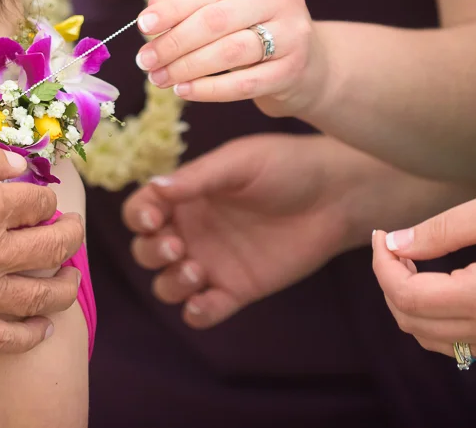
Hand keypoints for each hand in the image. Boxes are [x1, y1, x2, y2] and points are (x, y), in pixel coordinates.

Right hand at [0, 136, 85, 352]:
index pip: (38, 204)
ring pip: (39, 296)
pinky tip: (41, 328)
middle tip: (72, 231)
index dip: (47, 199)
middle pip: (51, 248)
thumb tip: (17, 164)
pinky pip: (5, 337)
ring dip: (63, 288)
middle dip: (69, 237)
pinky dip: (30, 334)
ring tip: (70, 281)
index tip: (45, 200)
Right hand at [122, 133, 365, 327]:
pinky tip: (207, 301)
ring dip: (170, 283)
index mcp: (186, 196)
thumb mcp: (240, 163)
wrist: (335, 195)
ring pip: (168, 284)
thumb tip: (155, 187)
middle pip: (146, 251)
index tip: (155, 219)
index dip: (139, 217)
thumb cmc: (285, 166)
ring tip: (196, 271)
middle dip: (152, 252)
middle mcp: (192, 230)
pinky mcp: (236, 290)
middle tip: (178, 245)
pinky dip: (197, 312)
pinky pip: (203, 311)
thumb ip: (198, 178)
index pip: (141, 211)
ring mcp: (212, 263)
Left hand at [135, 0, 324, 116]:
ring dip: (187, 67)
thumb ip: (190, 6)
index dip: (172, 9)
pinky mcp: (294, 69)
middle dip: (174, 42)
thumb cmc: (255, 28)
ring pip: (228, 52)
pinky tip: (184, 91)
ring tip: (159, 78)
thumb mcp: (226, 8)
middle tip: (145, 60)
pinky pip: (243, 83)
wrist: (308, 63)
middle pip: (215, 20)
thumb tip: (150, 9)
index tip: (143, 26)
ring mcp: (293, 33)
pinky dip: (209, 89)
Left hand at [372, 182, 475, 359]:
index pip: (408, 296)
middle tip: (394, 243)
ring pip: (434, 341)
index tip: (382, 232)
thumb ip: (440, 230)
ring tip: (412, 260)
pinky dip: (437, 317)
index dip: (382, 265)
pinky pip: (462, 343)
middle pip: (414, 324)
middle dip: (390, 283)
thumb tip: (395, 243)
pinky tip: (441, 280)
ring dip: (410, 305)